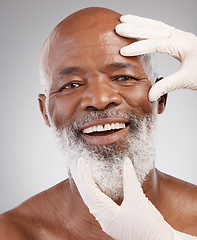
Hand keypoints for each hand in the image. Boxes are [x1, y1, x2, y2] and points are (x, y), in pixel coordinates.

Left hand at [70, 157, 196, 239]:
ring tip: (83, 173)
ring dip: (87, 186)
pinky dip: (96, 193)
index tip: (81, 161)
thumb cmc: (149, 226)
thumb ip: (129, 179)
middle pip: (88, 197)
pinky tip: (96, 187)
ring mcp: (110, 221)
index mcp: (107, 216)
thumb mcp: (137, 199)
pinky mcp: (116, 221)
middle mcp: (105, 220)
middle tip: (77, 165)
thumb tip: (125, 162)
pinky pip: (100, 205)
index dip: (85, 175)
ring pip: (92, 201)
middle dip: (82, 180)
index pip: (90, 192)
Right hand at [115, 15, 196, 101]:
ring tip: (124, 20)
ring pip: (157, 25)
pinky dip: (148, 26)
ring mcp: (180, 36)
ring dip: (140, 22)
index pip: (157, 43)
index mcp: (183, 45)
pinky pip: (160, 28)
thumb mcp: (187, 80)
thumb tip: (150, 95)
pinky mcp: (178, 39)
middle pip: (155, 28)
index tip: (124, 52)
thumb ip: (167, 86)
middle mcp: (181, 36)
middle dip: (136, 28)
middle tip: (119, 28)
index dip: (139, 47)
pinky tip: (139, 25)